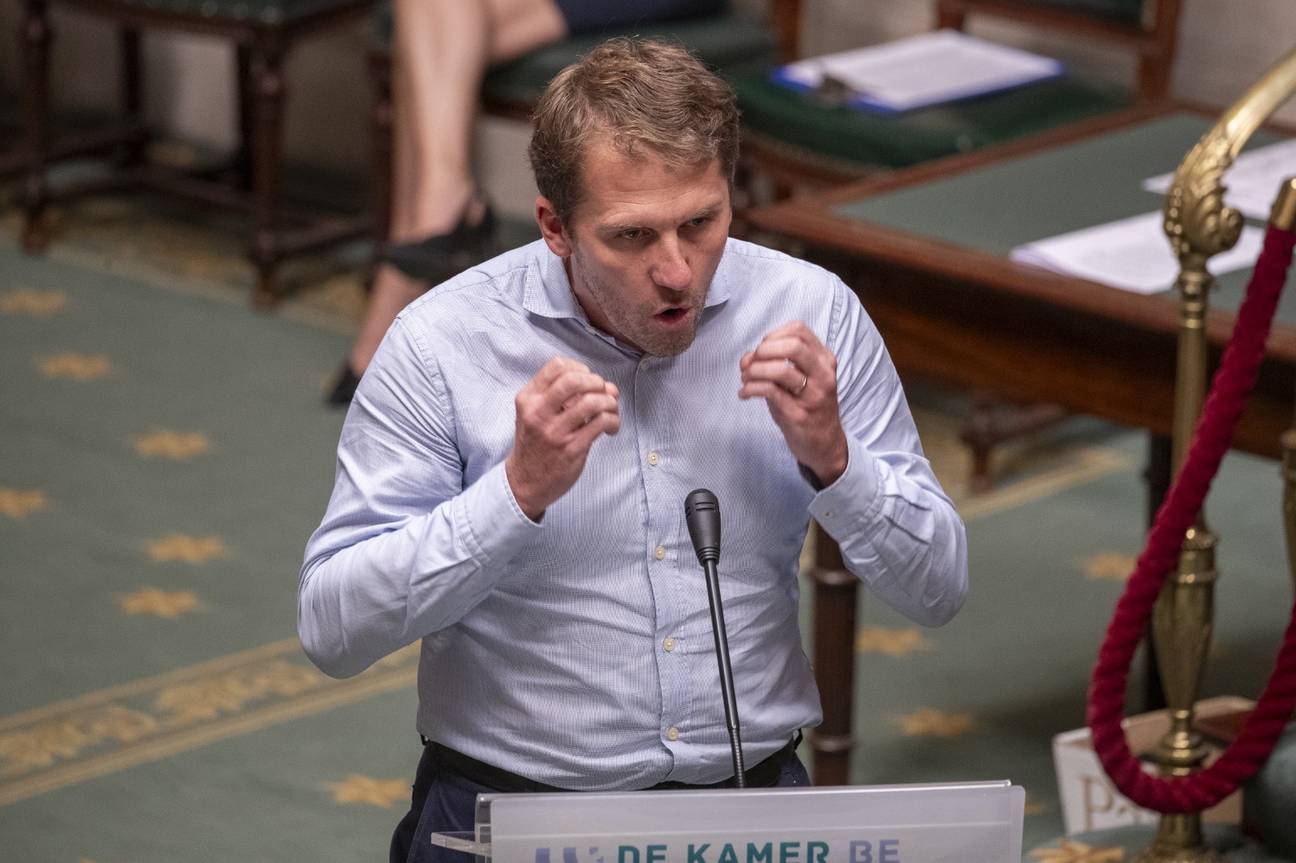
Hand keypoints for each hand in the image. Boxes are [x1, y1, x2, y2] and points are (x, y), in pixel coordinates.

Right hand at [506, 358, 619, 519]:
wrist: (525, 482)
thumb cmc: (536, 444)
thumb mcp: (538, 414)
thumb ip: (569, 397)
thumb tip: (609, 386)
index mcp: (528, 399)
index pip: (557, 366)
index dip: (580, 368)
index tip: (587, 381)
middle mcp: (538, 413)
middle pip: (574, 380)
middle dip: (596, 382)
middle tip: (602, 393)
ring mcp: (555, 432)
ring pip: (592, 402)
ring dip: (609, 402)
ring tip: (610, 411)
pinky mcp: (571, 449)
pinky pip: (601, 423)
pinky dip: (613, 421)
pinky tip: (611, 428)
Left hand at [739, 321, 847, 485]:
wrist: (825, 444)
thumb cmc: (809, 406)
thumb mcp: (801, 379)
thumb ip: (776, 364)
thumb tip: (746, 358)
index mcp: (825, 360)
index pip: (799, 330)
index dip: (773, 335)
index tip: (761, 349)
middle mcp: (823, 375)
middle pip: (793, 346)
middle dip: (764, 350)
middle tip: (751, 363)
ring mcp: (812, 396)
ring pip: (780, 369)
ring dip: (754, 371)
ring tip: (745, 379)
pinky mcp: (798, 414)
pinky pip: (770, 392)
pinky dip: (751, 389)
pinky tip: (744, 394)